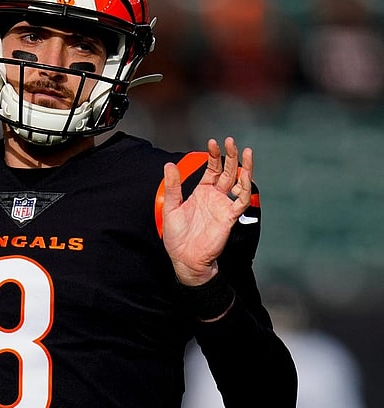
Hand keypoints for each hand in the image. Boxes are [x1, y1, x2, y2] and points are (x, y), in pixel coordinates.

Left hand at [161, 137, 252, 285]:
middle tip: (231, 141)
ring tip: (245, 151)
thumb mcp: (171, 207)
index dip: (214, 155)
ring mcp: (223, 206)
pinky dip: (244, 188)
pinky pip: (240, 201)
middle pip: (227, 171)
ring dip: (243, 167)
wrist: (184, 258)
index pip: (212, 169)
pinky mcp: (229, 217)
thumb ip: (173, 186)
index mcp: (202, 192)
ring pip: (238, 182)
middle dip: (230, 156)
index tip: (213, 142)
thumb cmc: (177, 236)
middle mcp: (215, 196)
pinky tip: (244, 176)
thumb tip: (169, 165)